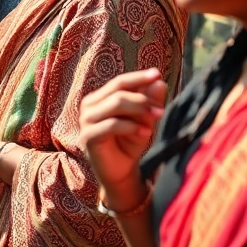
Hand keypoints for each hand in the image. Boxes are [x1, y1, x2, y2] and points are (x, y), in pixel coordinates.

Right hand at [80, 68, 165, 199]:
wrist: (120, 172)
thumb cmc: (129, 143)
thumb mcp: (143, 120)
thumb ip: (149, 101)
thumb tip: (158, 81)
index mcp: (100, 98)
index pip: (119, 82)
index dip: (138, 77)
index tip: (157, 74)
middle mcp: (89, 105)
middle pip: (118, 90)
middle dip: (142, 97)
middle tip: (161, 108)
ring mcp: (86, 120)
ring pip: (115, 104)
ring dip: (139, 108)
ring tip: (157, 117)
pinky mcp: (88, 136)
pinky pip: (111, 125)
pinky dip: (131, 126)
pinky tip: (145, 132)